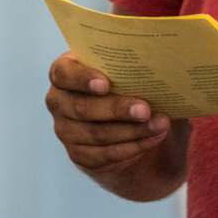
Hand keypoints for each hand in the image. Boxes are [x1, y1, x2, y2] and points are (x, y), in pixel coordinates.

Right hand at [45, 50, 172, 174]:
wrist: (113, 114)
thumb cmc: (117, 79)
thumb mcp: (117, 66)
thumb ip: (127, 62)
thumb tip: (159, 60)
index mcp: (62, 72)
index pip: (63, 74)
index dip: (82, 79)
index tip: (106, 83)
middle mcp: (58, 101)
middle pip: (83, 108)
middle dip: (118, 110)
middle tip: (146, 109)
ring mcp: (65, 131)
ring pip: (98, 135)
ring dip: (133, 132)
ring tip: (160, 125)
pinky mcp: (78, 154)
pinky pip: (105, 156)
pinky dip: (132, 149)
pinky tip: (152, 139)